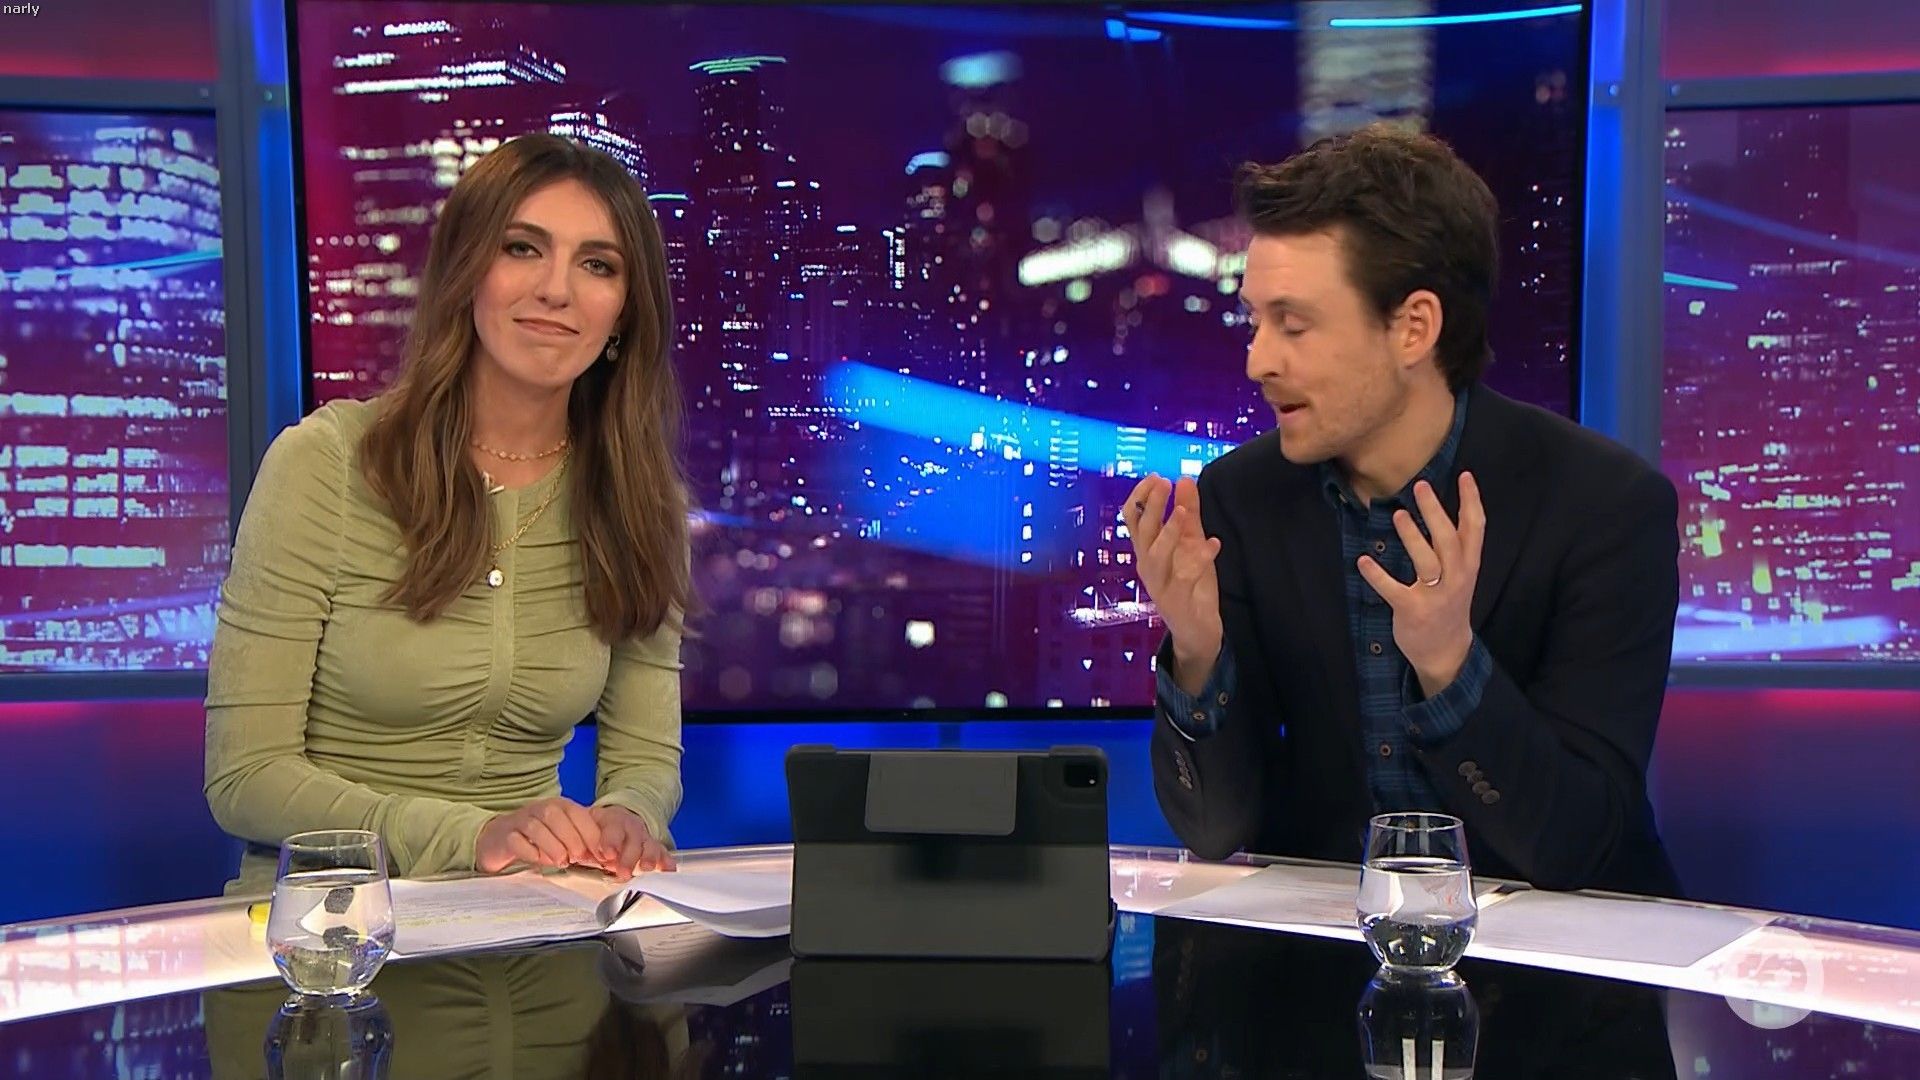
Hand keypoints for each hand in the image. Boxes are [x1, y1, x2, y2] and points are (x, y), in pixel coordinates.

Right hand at [476, 796, 610, 873]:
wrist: (500, 839)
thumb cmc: (538, 839)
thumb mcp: (564, 837)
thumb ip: (585, 844)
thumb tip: (608, 859)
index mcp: (558, 806)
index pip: (577, 813)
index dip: (591, 833)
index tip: (601, 854)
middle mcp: (539, 809)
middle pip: (556, 816)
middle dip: (572, 839)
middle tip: (578, 858)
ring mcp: (520, 821)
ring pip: (536, 827)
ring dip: (552, 846)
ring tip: (561, 861)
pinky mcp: (505, 836)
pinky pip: (516, 841)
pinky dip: (530, 852)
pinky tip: (539, 860)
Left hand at [589, 805, 675, 879]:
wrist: (615, 821)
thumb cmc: (597, 831)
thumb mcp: (585, 829)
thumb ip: (581, 843)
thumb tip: (572, 857)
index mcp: (611, 820)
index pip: (612, 828)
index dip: (610, 841)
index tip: (607, 854)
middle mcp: (631, 827)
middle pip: (634, 839)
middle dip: (629, 856)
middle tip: (623, 871)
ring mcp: (644, 838)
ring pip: (650, 846)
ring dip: (648, 858)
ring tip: (645, 869)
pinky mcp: (654, 848)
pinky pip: (662, 853)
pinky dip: (666, 862)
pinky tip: (668, 870)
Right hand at [1125, 473, 1223, 691]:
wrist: (1197, 634)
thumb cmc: (1191, 587)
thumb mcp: (1192, 545)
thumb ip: (1188, 514)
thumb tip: (1183, 479)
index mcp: (1147, 551)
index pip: (1132, 519)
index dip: (1140, 496)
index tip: (1156, 476)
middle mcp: (1148, 567)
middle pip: (1142, 532)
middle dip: (1151, 506)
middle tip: (1164, 483)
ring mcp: (1160, 586)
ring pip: (1155, 557)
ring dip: (1168, 533)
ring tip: (1182, 512)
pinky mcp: (1177, 603)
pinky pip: (1184, 579)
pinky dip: (1199, 561)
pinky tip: (1213, 544)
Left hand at [1356, 472, 1484, 695]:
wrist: (1446, 651)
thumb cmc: (1449, 604)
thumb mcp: (1461, 575)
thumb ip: (1455, 548)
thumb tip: (1439, 511)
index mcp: (1468, 565)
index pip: (1476, 528)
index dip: (1471, 501)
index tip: (1465, 476)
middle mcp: (1456, 577)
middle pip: (1448, 539)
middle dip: (1435, 511)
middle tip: (1420, 486)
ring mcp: (1435, 595)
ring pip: (1427, 562)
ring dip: (1412, 537)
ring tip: (1398, 515)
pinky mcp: (1412, 611)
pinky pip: (1393, 590)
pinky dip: (1377, 576)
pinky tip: (1363, 561)